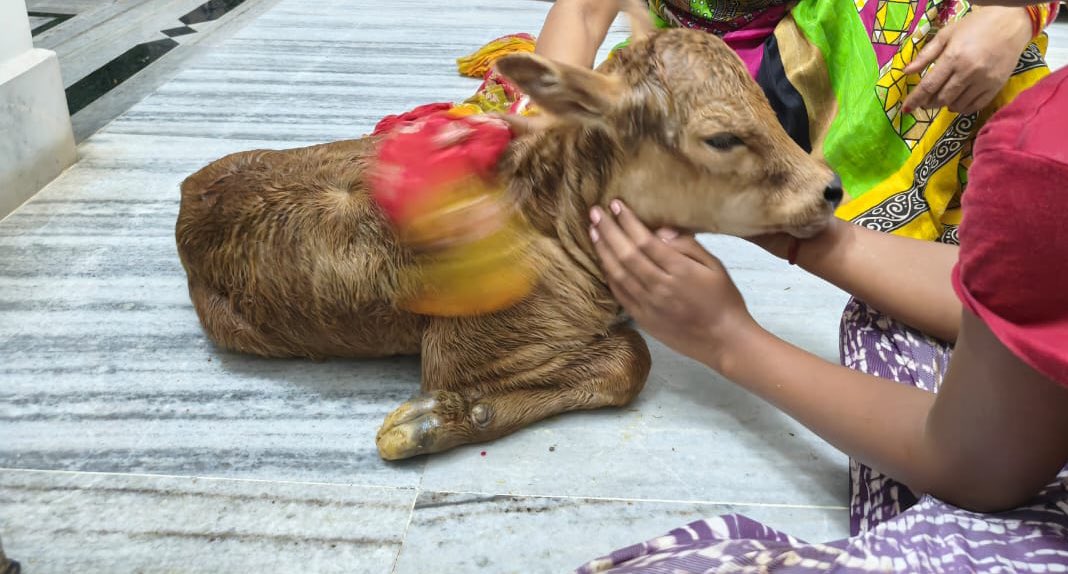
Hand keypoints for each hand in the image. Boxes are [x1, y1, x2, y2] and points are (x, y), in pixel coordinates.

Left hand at [589, 200, 757, 367]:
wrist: (724, 341)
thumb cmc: (723, 299)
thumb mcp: (715, 266)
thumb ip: (688, 245)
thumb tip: (661, 231)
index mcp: (680, 271)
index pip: (645, 240)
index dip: (628, 221)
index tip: (616, 204)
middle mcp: (661, 287)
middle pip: (626, 254)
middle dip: (608, 230)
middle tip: (595, 212)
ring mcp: (649, 305)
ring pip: (618, 273)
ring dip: (603, 251)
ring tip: (593, 232)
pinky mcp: (643, 319)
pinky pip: (619, 294)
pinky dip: (609, 275)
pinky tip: (602, 261)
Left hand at [902, 6, 1032, 113]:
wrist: (1011, 23)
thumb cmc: (975, 26)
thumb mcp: (947, 34)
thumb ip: (926, 55)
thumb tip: (906, 72)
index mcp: (953, 57)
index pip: (929, 86)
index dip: (915, 100)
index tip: (905, 109)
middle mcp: (968, 72)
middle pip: (942, 98)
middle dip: (929, 104)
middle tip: (924, 102)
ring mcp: (984, 81)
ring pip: (957, 104)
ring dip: (945, 106)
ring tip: (941, 99)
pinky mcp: (996, 86)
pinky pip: (975, 106)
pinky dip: (962, 108)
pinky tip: (957, 102)